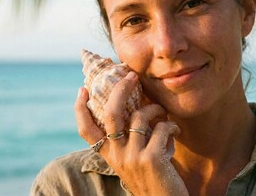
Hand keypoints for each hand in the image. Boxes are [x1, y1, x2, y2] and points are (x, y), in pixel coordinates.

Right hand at [75, 72, 188, 195]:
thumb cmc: (152, 179)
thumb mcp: (132, 161)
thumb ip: (128, 141)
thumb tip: (134, 109)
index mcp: (109, 155)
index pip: (86, 130)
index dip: (80, 109)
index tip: (82, 89)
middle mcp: (117, 155)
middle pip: (110, 113)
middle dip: (121, 89)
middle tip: (131, 76)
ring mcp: (133, 157)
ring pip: (139, 116)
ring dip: (155, 109)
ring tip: (163, 112)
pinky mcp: (152, 159)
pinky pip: (162, 128)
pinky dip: (171, 126)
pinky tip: (175, 131)